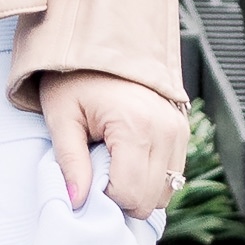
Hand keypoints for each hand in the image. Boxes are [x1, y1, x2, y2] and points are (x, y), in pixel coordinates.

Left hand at [33, 70, 187, 221]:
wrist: (101, 41)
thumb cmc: (75, 77)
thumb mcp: (61, 117)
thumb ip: (70, 163)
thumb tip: (77, 203)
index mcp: (136, 126)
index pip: (129, 194)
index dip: (104, 197)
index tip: (87, 178)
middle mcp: (166, 130)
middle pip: (149, 199)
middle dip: (121, 196)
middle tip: (97, 172)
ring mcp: (179, 130)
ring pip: (164, 192)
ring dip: (137, 189)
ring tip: (113, 163)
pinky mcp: (182, 131)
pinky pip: (172, 175)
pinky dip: (150, 178)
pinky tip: (128, 159)